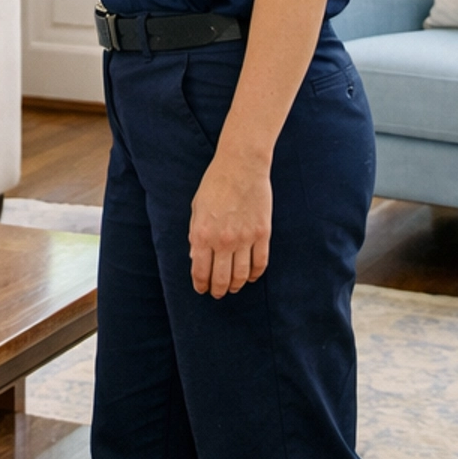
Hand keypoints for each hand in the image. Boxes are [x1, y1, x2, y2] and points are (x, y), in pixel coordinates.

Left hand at [188, 151, 271, 298]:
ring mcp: (244, 239)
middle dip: (217, 290)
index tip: (202, 289)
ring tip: (233, 286)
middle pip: (221, 279)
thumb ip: (195, 234)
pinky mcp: (262, 234)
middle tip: (217, 293)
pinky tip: (250, 275)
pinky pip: (260, 264)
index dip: (200, 284)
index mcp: (202, 233)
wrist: (241, 165)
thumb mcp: (197, 207)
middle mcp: (222, 240)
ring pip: (241, 276)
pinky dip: (255, 275)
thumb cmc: (215, 183)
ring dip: (236, 285)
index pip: (200, 271)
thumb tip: (196, 259)